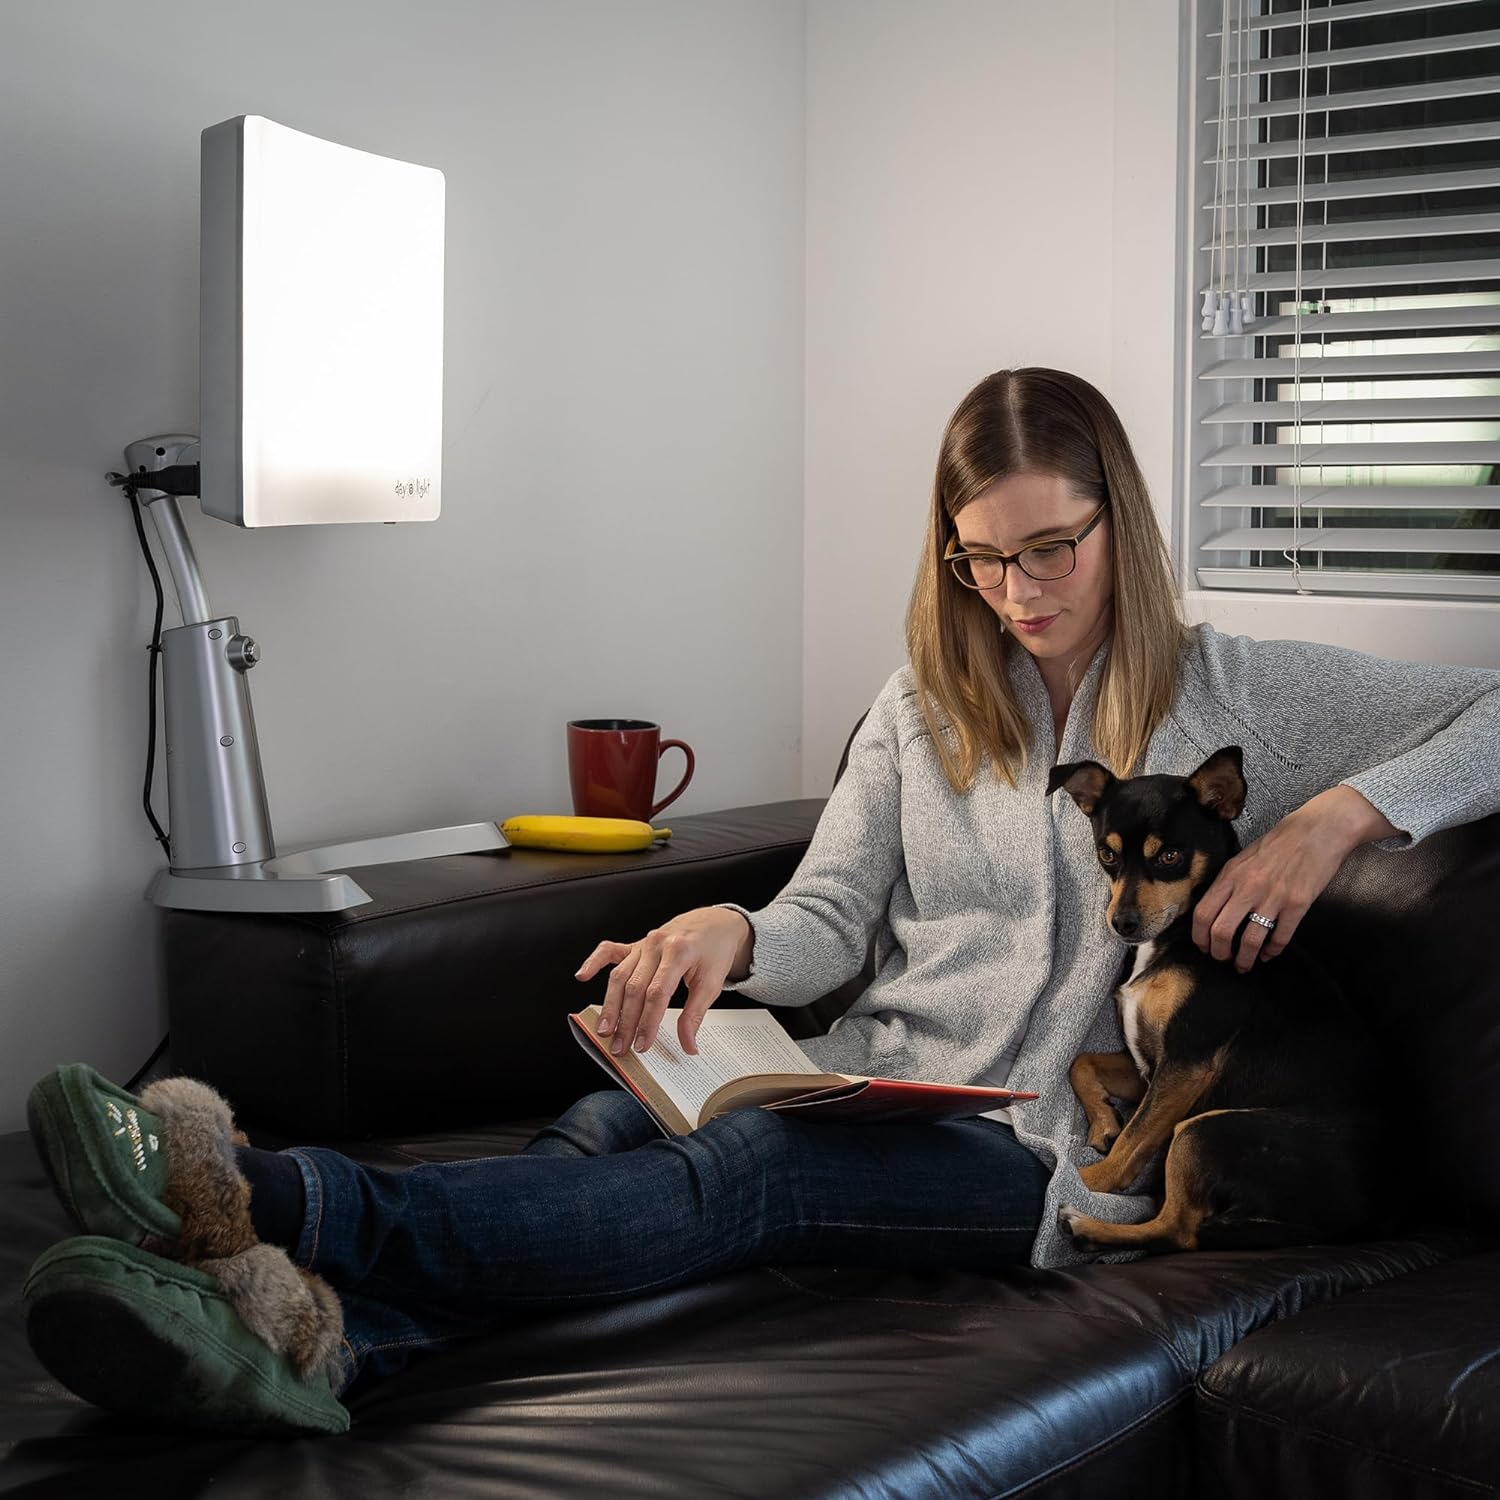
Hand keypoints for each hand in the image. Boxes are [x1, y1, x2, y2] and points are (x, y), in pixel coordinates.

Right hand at [574, 907, 752, 1056]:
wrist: (715, 922)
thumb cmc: (715, 950)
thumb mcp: (712, 983)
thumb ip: (695, 1014)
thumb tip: (688, 1045)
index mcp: (679, 951)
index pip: (657, 993)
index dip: (648, 1022)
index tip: (642, 1044)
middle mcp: (656, 944)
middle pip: (634, 987)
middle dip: (626, 1021)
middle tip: (620, 1046)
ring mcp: (643, 943)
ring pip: (619, 975)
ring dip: (610, 1005)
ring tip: (604, 1028)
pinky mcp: (636, 944)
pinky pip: (610, 951)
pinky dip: (594, 962)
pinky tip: (583, 976)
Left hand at [1191, 791, 1372, 972]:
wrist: (1317, 831)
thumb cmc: (1279, 843)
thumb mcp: (1243, 858)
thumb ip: (1229, 882)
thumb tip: (1215, 908)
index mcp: (1230, 875)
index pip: (1203, 913)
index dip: (1199, 936)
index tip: (1203, 946)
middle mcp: (1248, 888)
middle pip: (1221, 931)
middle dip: (1218, 952)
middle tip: (1222, 960)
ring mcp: (1273, 897)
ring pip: (1250, 940)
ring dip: (1244, 959)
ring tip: (1244, 964)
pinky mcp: (1298, 905)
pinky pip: (1280, 937)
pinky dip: (1272, 951)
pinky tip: (1268, 954)